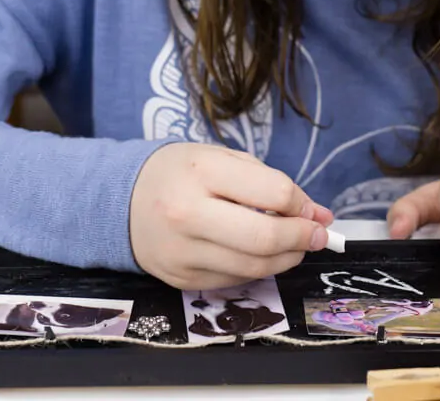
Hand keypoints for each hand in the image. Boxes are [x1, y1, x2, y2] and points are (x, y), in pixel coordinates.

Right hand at [130, 142, 334, 289]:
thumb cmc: (178, 173)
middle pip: (264, 238)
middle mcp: (188, 213)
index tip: (311, 209)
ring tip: (295, 245)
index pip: (272, 193)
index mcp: (201, 171)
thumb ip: (269, 182)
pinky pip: (235, 280)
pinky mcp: (182, 279)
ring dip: (287, 258)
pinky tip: (261, 255)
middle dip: (303, 238)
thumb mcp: (220, 159)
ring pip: (255, 268)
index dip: (302, 204)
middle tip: (318, 235)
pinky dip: (258, 269)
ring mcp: (183, 251)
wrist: (120, 202)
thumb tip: (319, 215)